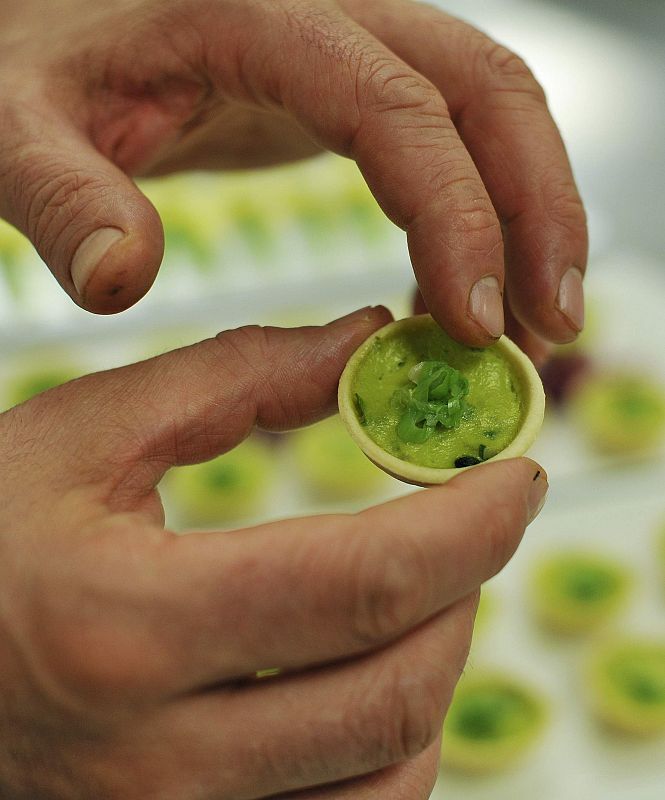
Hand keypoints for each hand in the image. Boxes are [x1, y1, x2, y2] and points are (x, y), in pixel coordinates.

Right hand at [0, 306, 547, 798]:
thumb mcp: (82, 436)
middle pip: (395, 694)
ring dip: (436, 671)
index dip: (468, 526)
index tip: (517, 477)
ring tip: (419, 593)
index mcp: (122, 626)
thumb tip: (364, 339)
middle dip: (466, 592)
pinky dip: (390, 746)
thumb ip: (233, 379)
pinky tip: (366, 675)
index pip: (359, 584)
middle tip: (471, 523)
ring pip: (389, 780)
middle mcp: (152, 763)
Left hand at [1, 0, 585, 347]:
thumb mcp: (21, 122)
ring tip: (533, 324)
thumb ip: (63, 194)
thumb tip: (121, 277)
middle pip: (488, 92)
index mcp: (262, 16)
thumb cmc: (33, 61)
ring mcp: (352, 51)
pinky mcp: (352, 92)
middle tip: (548, 327)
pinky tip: (461, 293)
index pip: (398, 109)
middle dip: (538, 213)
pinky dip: (479, 218)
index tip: (473, 321)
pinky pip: (450, 142)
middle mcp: (332, 17)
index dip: (457, 215)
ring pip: (490, 112)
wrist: (53, 28)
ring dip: (530, 216)